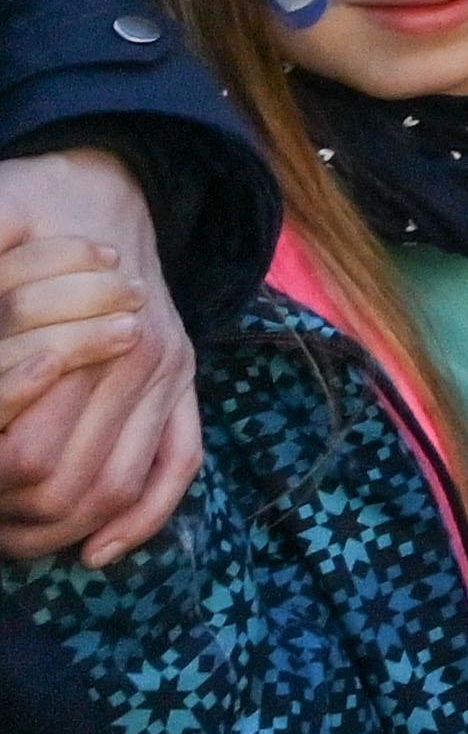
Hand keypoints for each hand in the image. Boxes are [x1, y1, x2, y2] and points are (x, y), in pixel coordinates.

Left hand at [0, 151, 198, 566]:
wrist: (110, 181)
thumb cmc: (38, 205)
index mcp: (93, 335)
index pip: (26, 453)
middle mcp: (144, 361)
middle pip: (71, 483)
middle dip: (16, 518)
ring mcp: (170, 374)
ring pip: (121, 485)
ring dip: (64, 530)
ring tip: (13, 539)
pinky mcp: (185, 383)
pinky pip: (180, 463)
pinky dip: (144, 517)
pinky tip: (97, 552)